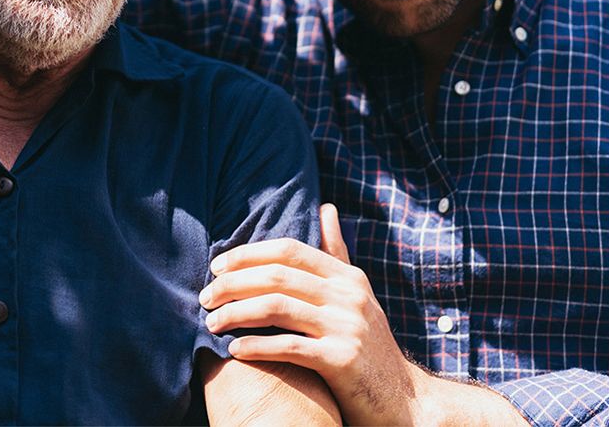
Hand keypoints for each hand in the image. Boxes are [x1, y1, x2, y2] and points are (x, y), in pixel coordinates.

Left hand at [201, 205, 523, 425]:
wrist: (405, 400)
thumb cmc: (369, 346)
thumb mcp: (357, 296)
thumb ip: (337, 255)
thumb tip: (326, 207)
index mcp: (348, 278)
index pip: (289, 250)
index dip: (247, 254)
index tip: (215, 266)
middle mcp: (350, 297)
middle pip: (277, 276)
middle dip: (232, 285)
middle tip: (204, 298)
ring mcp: (348, 328)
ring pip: (277, 308)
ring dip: (235, 314)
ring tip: (211, 323)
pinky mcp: (343, 361)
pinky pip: (289, 347)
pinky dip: (256, 346)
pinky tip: (234, 350)